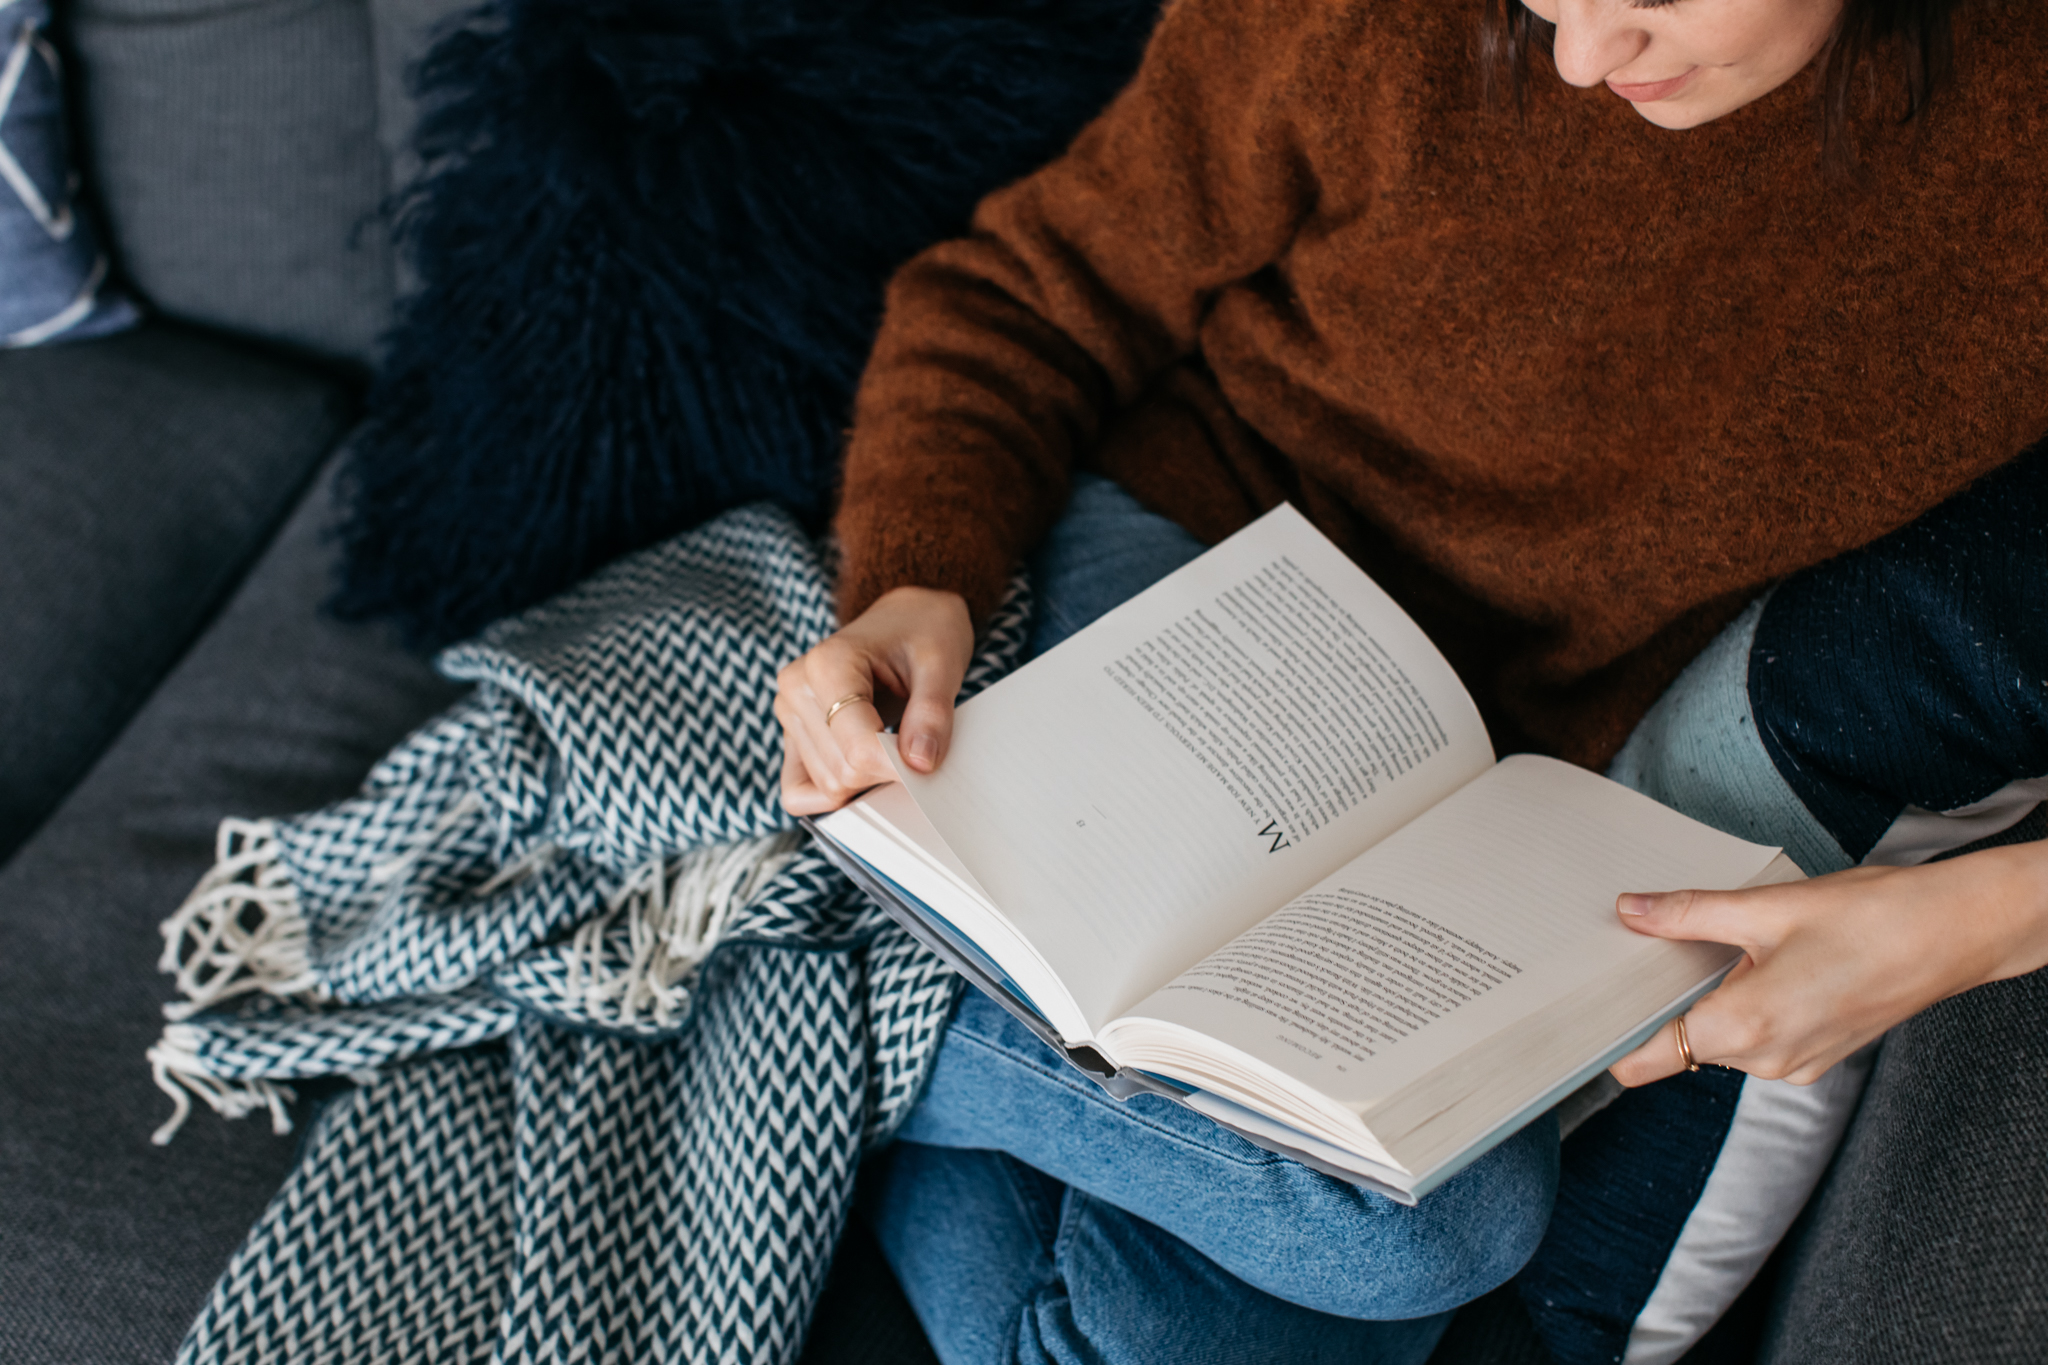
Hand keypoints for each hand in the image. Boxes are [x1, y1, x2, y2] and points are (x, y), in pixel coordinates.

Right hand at [776, 587, 973, 814]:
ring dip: (868, 780)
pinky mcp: (792, 733)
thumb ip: (932, 713)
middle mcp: (797, 687)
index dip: (899, 767)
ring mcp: (788, 712)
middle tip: (916, 745)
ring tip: (893, 743)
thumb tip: (919, 764)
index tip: (928, 761)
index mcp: (828, 664)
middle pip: (842, 772)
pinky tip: (866, 772)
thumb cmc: (923, 633)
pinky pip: (797, 790)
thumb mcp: (943, 663)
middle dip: (886, 772)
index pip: (858, 748)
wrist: (905, 618)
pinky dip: (834, 795)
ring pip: (827, 785)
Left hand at [1609, 840, 2047, 1086]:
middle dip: (1657, 1003)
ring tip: (1702, 947)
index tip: (1576, 1015)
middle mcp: (1767, 1061)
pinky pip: (1755, 1039)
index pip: (1646, 1061)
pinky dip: (1740, 1007)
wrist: (1958, 933)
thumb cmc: (1871, 917)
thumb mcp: (1766, 907)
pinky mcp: (1816, 1056)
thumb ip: (1688, 914)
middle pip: (1678, 1045)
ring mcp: (1795, 1065)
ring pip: (1718, 1040)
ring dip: (1703, 1000)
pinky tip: (1748, 962)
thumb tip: (1628, 911)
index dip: (1606, 1042)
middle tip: (1631, 951)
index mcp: (1745, 1028)